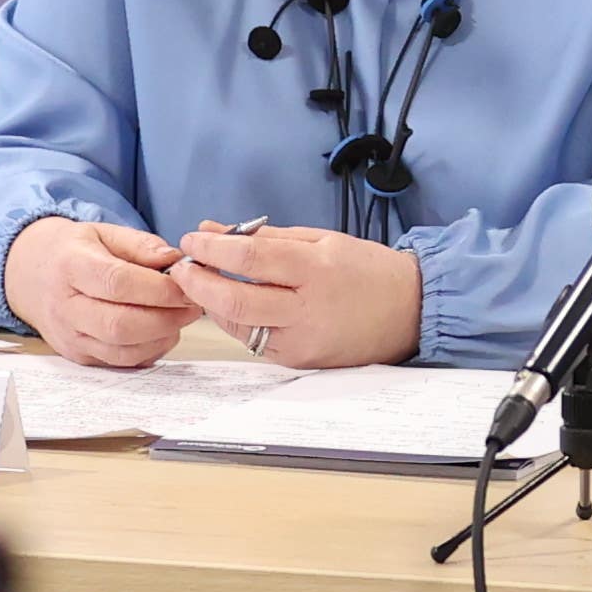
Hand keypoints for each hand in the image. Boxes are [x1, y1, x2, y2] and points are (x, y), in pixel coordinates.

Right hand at [4, 217, 192, 367]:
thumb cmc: (73, 251)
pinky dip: (149, 351)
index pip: (117, 283)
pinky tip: (162, 332)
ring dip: (161, 337)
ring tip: (181, 317)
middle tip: (192, 305)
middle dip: (166, 317)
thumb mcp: (103, 232)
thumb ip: (140, 244)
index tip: (187, 285)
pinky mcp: (78, 356)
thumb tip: (174, 258)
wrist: (30, 275)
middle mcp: (65, 306)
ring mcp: (69, 336)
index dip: (158, 289)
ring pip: (122, 349)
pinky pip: (120, 362)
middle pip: (120, 324)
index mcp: (70, 266)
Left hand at [171, 220, 423, 370]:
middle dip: (199, 284)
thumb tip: (214, 230)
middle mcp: (308, 310)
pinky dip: (238, 322)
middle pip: (235, 301)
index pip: (249, 259)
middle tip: (181, 268)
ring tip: (202, 284)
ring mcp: (303, 341)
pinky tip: (234, 305)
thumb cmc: (367, 270)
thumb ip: (265, 237)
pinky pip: (256, 342)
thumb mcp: (320, 240)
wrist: (410, 312)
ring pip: (240, 326)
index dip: (212, 249)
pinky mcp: (300, 361)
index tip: (191, 240)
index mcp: (316, 270)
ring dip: (212, 304)